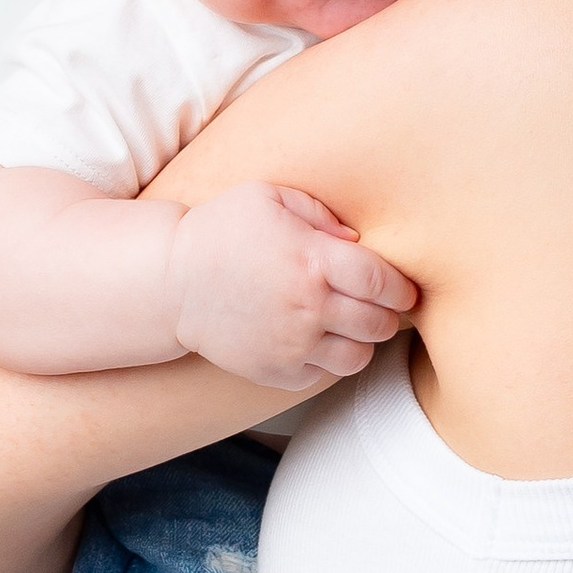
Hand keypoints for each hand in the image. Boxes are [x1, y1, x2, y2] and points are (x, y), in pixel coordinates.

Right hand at [168, 182, 416, 386]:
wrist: (169, 284)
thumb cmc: (220, 231)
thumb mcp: (268, 198)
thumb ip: (321, 214)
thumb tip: (358, 242)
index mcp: (312, 262)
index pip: (382, 283)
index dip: (401, 288)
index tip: (402, 289)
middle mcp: (308, 308)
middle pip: (378, 323)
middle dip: (386, 314)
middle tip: (376, 306)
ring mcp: (293, 345)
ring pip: (358, 357)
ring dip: (360, 341)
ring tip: (347, 325)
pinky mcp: (277, 372)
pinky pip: (324, 375)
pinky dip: (327, 361)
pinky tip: (314, 339)